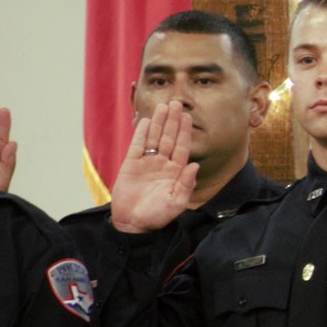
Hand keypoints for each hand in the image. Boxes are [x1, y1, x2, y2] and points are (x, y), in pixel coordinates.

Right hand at [110, 101, 199, 233]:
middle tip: (177, 103)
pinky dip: (141, 133)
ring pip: (154, 138)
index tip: (188, 116)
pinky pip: (137, 145)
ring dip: (159, 122)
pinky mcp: (131, 165)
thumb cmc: (157, 216)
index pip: (182, 147)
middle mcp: (162, 164)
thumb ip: (186, 184)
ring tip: (164, 105)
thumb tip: (195, 165)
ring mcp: (146, 163)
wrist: (133, 223)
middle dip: (173, 121)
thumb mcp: (177, 202)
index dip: (184, 132)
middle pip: (169, 137)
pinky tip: (146, 120)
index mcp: (175, 172)